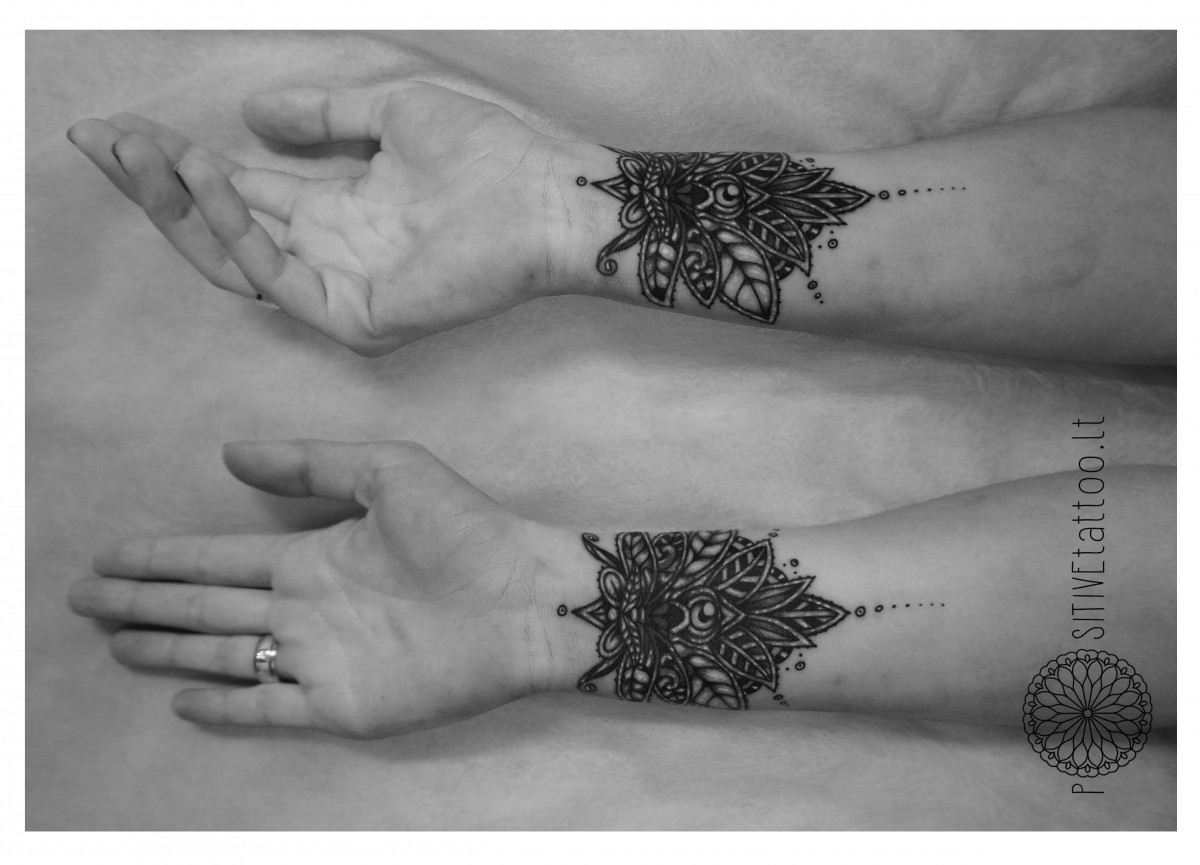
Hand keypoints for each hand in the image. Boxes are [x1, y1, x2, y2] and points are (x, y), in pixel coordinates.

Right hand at [67, 83, 569, 354]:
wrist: (550, 194)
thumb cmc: (490, 153)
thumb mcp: (390, 114)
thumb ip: (320, 120)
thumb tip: (250, 114)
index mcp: (339, 208)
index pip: (241, 189)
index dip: (178, 160)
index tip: (121, 127)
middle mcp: (330, 250)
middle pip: (222, 226)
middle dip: (158, 183)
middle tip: (100, 140)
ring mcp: (342, 288)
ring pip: (235, 257)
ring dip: (181, 203)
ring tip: (138, 149)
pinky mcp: (357, 317)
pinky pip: (277, 277)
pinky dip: (236, 228)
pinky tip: (208, 175)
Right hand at [68, 440, 557, 737]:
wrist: (525, 596)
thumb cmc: (466, 529)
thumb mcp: (387, 471)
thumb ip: (311, 465)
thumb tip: (231, 454)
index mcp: (313, 556)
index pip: (218, 560)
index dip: (163, 558)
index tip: (113, 555)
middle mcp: (307, 608)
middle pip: (206, 608)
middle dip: (146, 603)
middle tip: (85, 598)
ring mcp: (322, 658)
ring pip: (225, 655)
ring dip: (169, 648)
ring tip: (116, 640)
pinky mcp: (343, 704)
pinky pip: (269, 709)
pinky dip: (226, 706)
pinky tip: (185, 698)